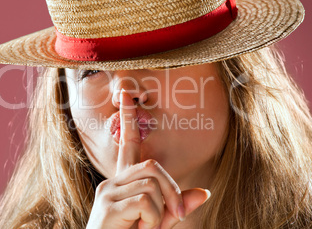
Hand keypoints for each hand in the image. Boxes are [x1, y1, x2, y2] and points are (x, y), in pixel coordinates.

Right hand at [86, 89, 209, 228]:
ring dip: (161, 209)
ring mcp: (108, 192)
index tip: (125, 95)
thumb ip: (176, 205)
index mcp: (122, 181)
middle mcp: (112, 181)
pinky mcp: (108, 205)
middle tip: (171, 215)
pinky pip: (146, 201)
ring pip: (153, 184)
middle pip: (154, 167)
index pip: (126, 143)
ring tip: (148, 227)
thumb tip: (203, 192)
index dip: (128, 119)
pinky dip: (152, 219)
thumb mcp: (157, 221)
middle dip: (170, 191)